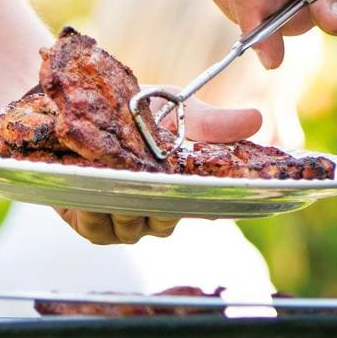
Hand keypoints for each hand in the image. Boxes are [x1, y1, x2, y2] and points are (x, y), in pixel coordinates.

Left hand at [56, 99, 262, 245]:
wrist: (80, 109)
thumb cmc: (133, 113)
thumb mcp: (176, 113)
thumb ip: (211, 124)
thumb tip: (256, 120)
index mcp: (180, 191)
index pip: (205, 208)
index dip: (211, 206)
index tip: (210, 196)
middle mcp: (154, 212)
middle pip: (165, 224)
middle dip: (158, 204)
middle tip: (153, 180)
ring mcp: (121, 222)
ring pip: (130, 229)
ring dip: (124, 205)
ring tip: (116, 180)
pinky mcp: (88, 223)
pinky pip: (96, 228)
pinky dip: (94, 211)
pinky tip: (91, 191)